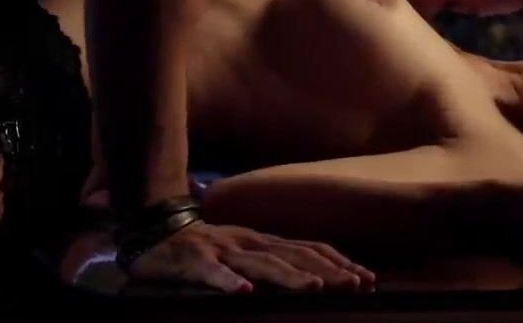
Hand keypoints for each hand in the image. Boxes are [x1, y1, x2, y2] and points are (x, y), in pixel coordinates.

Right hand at [125, 221, 374, 293]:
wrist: (155, 230)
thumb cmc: (206, 247)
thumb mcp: (246, 252)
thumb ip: (275, 261)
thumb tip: (314, 276)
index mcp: (265, 241)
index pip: (311, 249)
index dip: (339, 263)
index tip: (367, 278)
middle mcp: (250, 242)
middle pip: (296, 256)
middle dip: (328, 271)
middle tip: (356, 284)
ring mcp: (223, 250)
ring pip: (262, 263)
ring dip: (290, 276)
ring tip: (314, 289)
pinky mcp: (194, 260)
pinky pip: (213, 273)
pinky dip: (229, 281)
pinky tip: (244, 292)